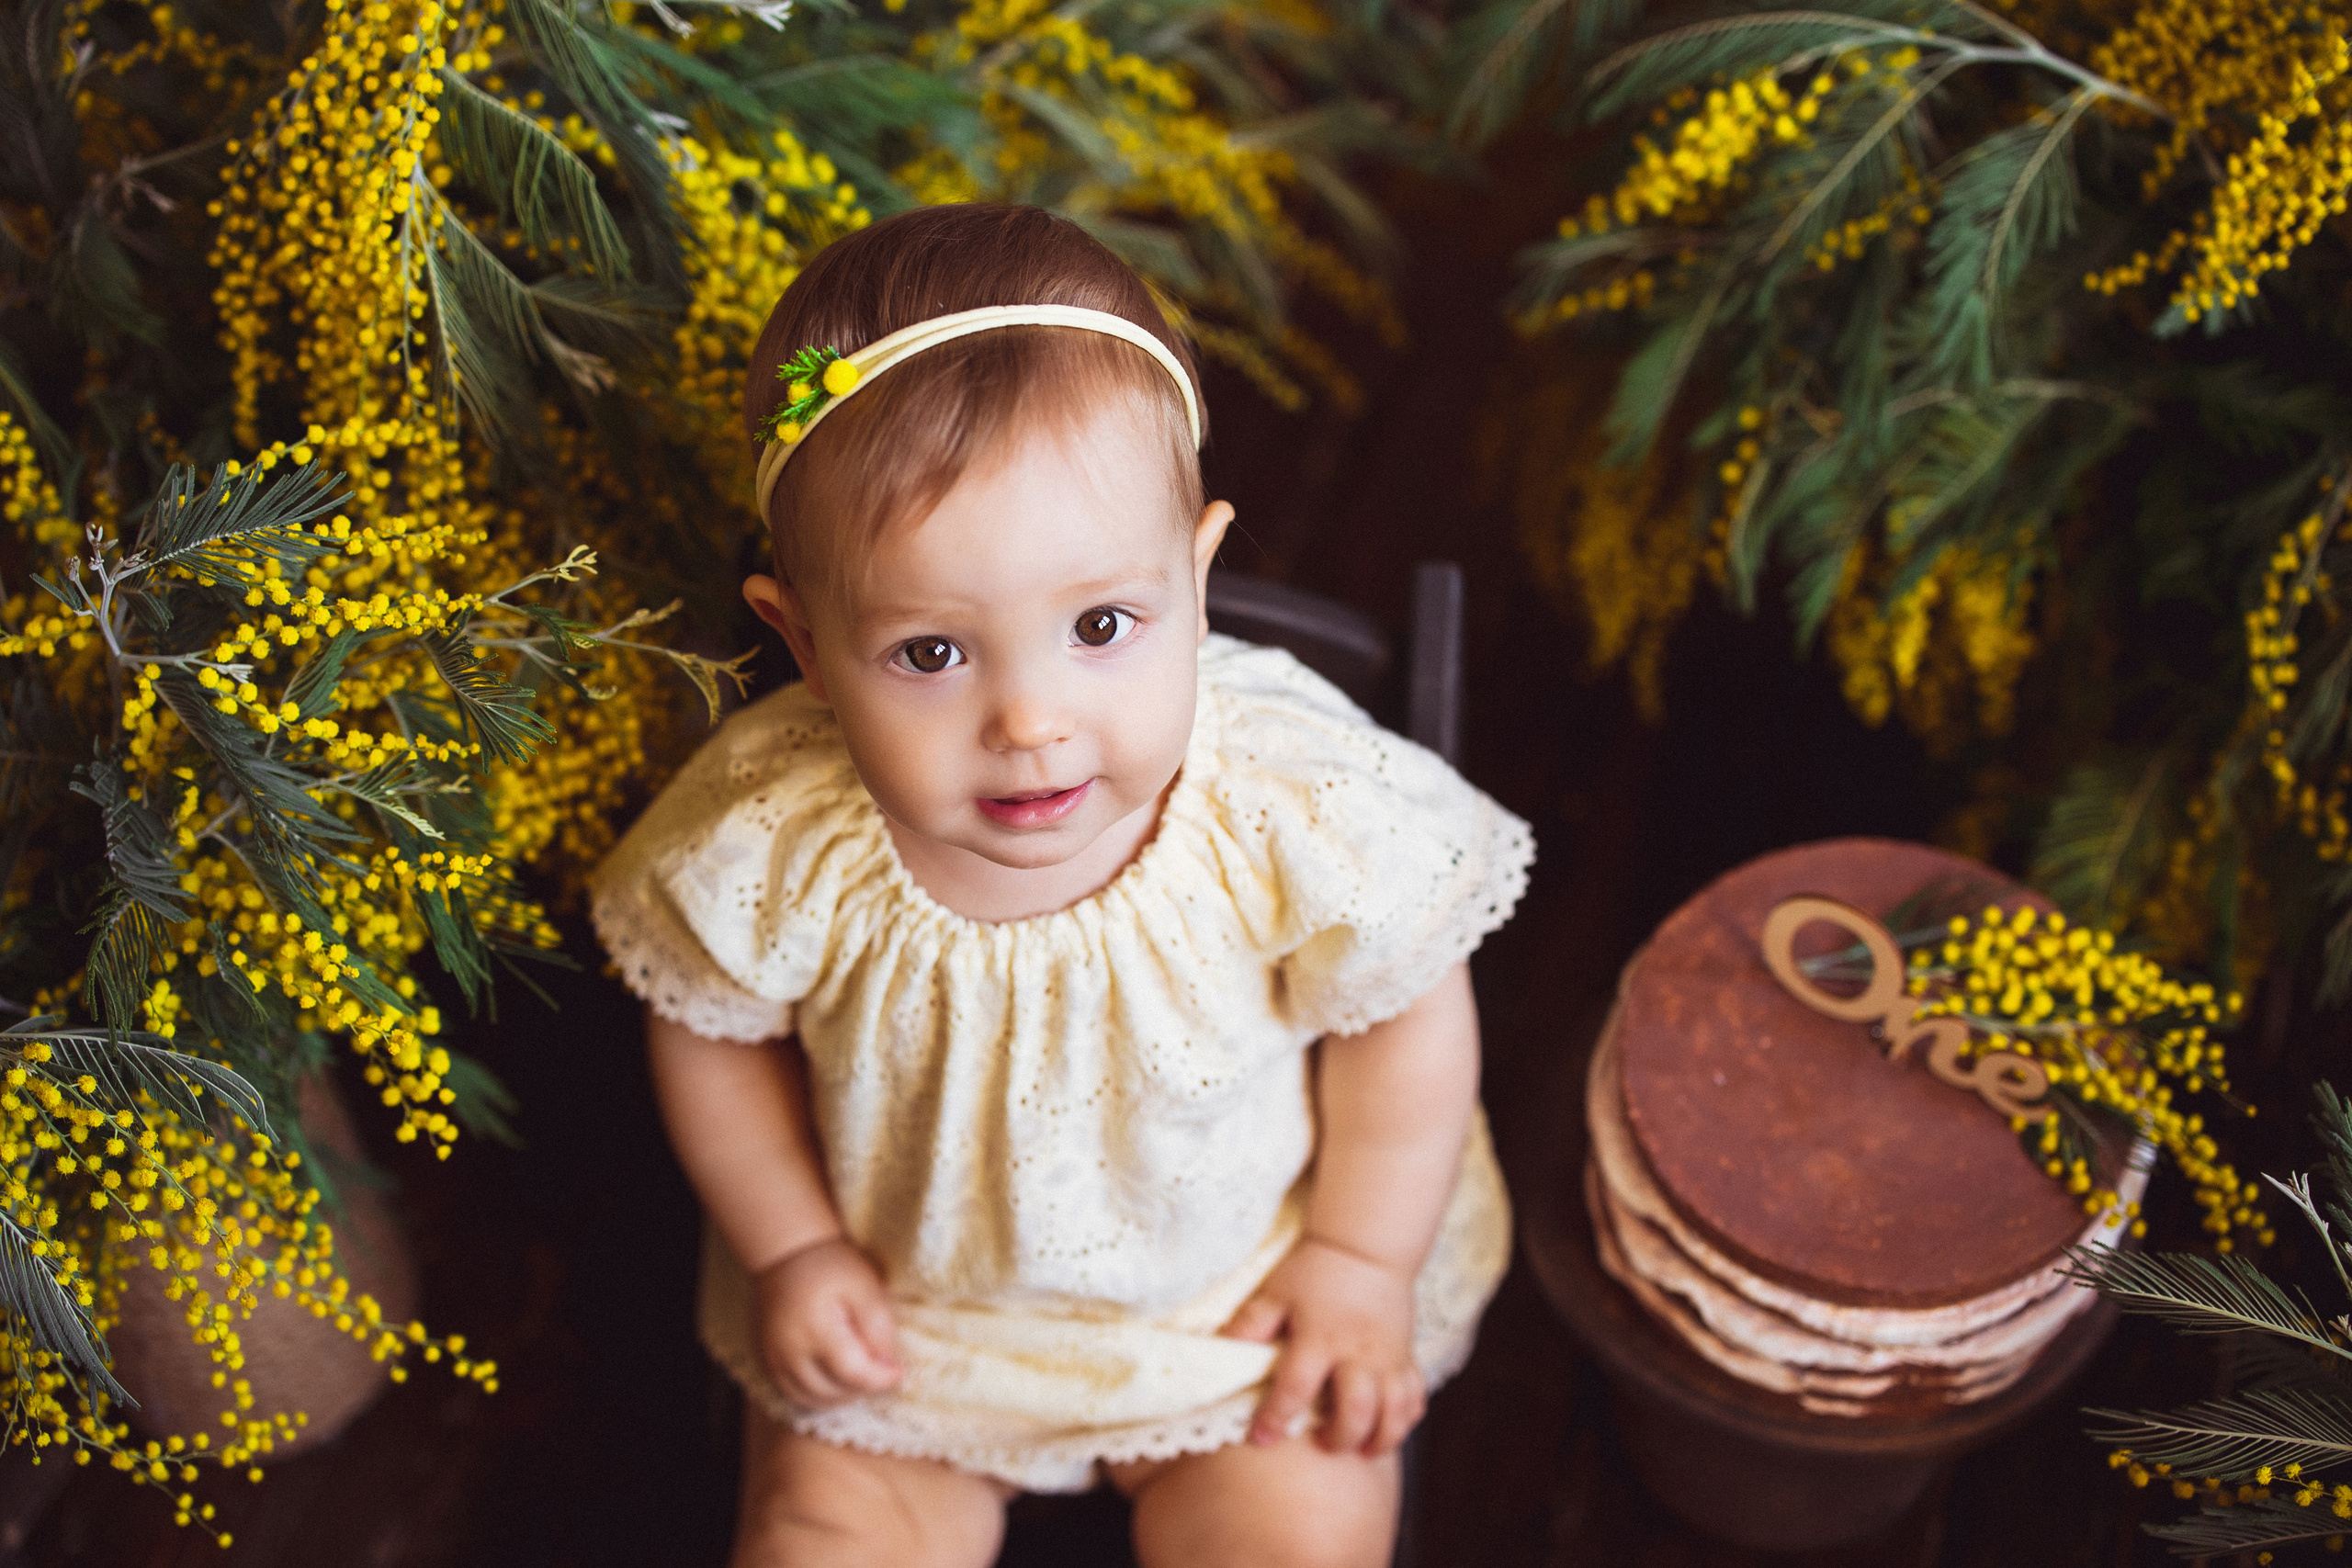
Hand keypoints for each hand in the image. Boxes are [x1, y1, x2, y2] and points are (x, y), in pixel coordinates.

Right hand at [751, 1235, 903, 1409]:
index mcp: (815, 1329)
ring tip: (860, 1376)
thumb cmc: (831, 1266)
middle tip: (880, 1372)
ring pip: (812, 1401)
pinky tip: (835, 1380)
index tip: (899, 1373)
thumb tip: (890, 1364)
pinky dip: (819, 1396)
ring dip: (842, 1397)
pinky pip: (794, 1396)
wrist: (785, 1254)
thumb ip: (878, 1325)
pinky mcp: (766, 1362)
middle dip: (863, 1388)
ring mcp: (773, 1360)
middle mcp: (788, 1352)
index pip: (852, 1373)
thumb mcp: (864, 1285)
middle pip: (833, 1392)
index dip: (880, 1379)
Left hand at [1221, 1235, 1423, 1456]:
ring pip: (1393, 1412)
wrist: (1366, 1247)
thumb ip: (1249, 1325)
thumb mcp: (1275, 1293)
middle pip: (1356, 1409)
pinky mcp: (1407, 1357)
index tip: (1261, 1437)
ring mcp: (1387, 1357)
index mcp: (1318, 1337)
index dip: (1276, 1417)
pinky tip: (1385, 1427)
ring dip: (1378, 1439)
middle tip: (1320, 1440)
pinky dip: (1404, 1420)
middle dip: (1338, 1437)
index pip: (1295, 1387)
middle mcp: (1357, 1352)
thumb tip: (1219, 1352)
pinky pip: (1415, 1398)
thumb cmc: (1315, 1270)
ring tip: (1357, 1448)